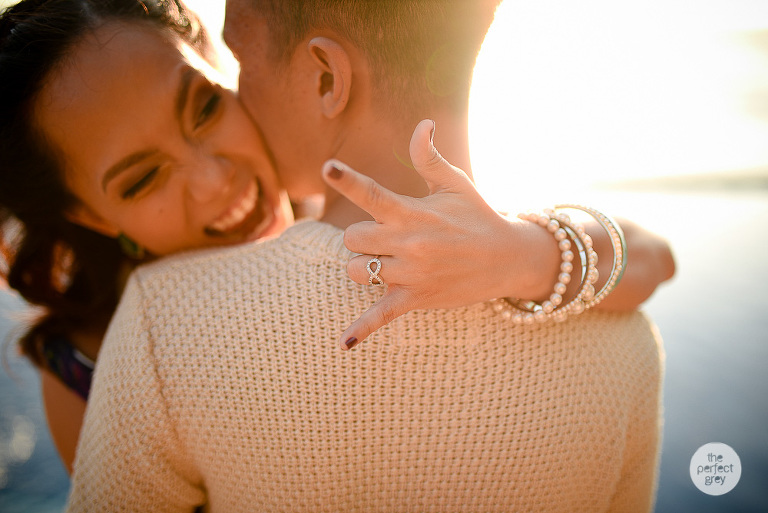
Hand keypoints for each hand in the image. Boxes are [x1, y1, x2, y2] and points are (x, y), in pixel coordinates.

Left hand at [322, 120, 557, 349]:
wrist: (508, 258)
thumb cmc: (477, 216)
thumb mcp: (455, 185)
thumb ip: (430, 158)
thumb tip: (421, 123)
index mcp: (412, 212)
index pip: (372, 193)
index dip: (348, 179)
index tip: (328, 168)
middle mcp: (407, 243)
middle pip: (352, 238)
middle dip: (360, 236)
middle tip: (382, 236)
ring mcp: (410, 273)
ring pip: (356, 270)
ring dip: (360, 267)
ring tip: (382, 262)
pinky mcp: (415, 298)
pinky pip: (380, 315)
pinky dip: (362, 329)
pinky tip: (346, 344)